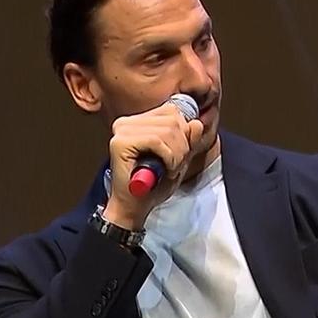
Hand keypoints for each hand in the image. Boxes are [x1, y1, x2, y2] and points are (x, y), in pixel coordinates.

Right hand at [103, 102, 203, 229]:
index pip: (172, 110)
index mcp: (139, 122)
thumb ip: (189, 140)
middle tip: (174, 165)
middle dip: (183, 146)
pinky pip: (157, 140)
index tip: (179, 155)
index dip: (185, 133)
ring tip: (169, 169)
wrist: (135, 207)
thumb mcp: (180, 159)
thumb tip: (197, 123)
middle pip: (173, 119)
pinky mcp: (120, 142)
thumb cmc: (154, 184)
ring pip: (168, 129)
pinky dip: (169, 157)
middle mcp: (127, 122)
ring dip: (177, 155)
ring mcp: (122, 130)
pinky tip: (164, 170)